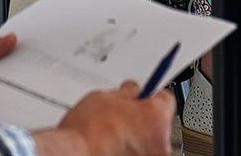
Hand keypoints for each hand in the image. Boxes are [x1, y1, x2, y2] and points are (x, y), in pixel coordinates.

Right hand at [41, 80, 174, 155]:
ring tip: (113, 136)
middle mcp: (162, 141)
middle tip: (121, 117)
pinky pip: (140, 155)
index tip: (141, 96)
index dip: (149, 96)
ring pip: (149, 142)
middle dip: (142, 118)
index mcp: (156, 116)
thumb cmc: (89, 131)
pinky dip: (130, 152)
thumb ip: (126, 94)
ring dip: (136, 138)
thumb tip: (131, 91)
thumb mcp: (105, 97)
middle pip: (157, 123)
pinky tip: (113, 148)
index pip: (165, 98)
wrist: (76, 154)